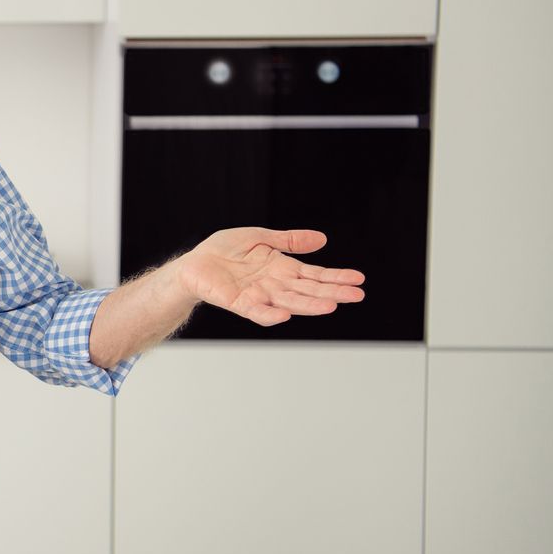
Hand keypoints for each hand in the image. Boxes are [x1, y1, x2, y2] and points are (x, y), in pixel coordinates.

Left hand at [175, 228, 364, 326]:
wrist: (194, 263)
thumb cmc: (224, 251)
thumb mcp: (260, 237)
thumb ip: (289, 240)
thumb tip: (322, 239)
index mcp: (282, 269)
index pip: (314, 275)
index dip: (336, 277)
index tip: (359, 279)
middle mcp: (275, 285)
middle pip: (308, 290)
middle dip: (333, 292)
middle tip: (357, 295)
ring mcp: (259, 296)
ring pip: (289, 302)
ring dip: (309, 305)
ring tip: (331, 305)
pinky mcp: (239, 303)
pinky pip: (257, 312)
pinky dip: (270, 315)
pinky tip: (285, 315)